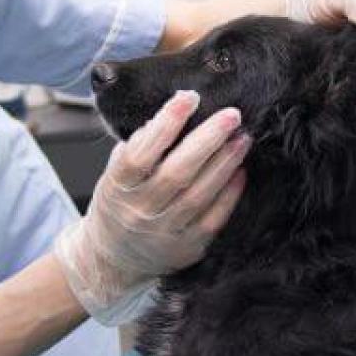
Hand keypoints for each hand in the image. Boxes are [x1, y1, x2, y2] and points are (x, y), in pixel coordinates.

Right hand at [53, 91, 248, 324]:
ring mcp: (164, 232)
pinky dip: (229, 194)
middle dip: (207, 140)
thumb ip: (137, 146)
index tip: (189, 97)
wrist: (112, 258)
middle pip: (177, 172)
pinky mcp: (186, 248)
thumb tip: (170, 115)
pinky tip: (240, 172)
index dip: (165, 124)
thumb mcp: (114, 174)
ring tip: (243, 139)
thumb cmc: (118, 204)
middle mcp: (140, 211)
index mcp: (118, 187)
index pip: (140, 153)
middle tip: (232, 115)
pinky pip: (213, 218)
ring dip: (225, 163)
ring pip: (199, 194)